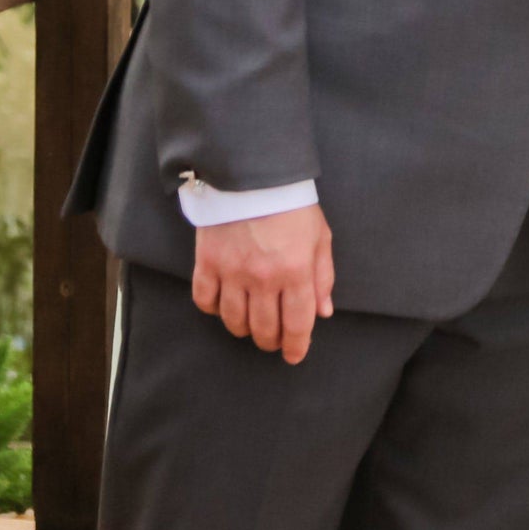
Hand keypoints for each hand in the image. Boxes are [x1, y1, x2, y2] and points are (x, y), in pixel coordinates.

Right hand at [192, 203, 333, 364]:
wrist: (254, 174)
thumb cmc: (292, 205)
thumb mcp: (319, 237)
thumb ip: (322, 276)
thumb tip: (322, 313)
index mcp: (296, 270)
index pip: (296, 324)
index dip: (296, 346)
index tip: (294, 355)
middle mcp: (263, 277)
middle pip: (264, 330)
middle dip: (271, 341)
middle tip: (274, 339)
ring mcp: (232, 272)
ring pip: (235, 322)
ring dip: (245, 329)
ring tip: (252, 323)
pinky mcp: (207, 264)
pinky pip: (206, 303)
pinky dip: (215, 310)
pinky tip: (226, 304)